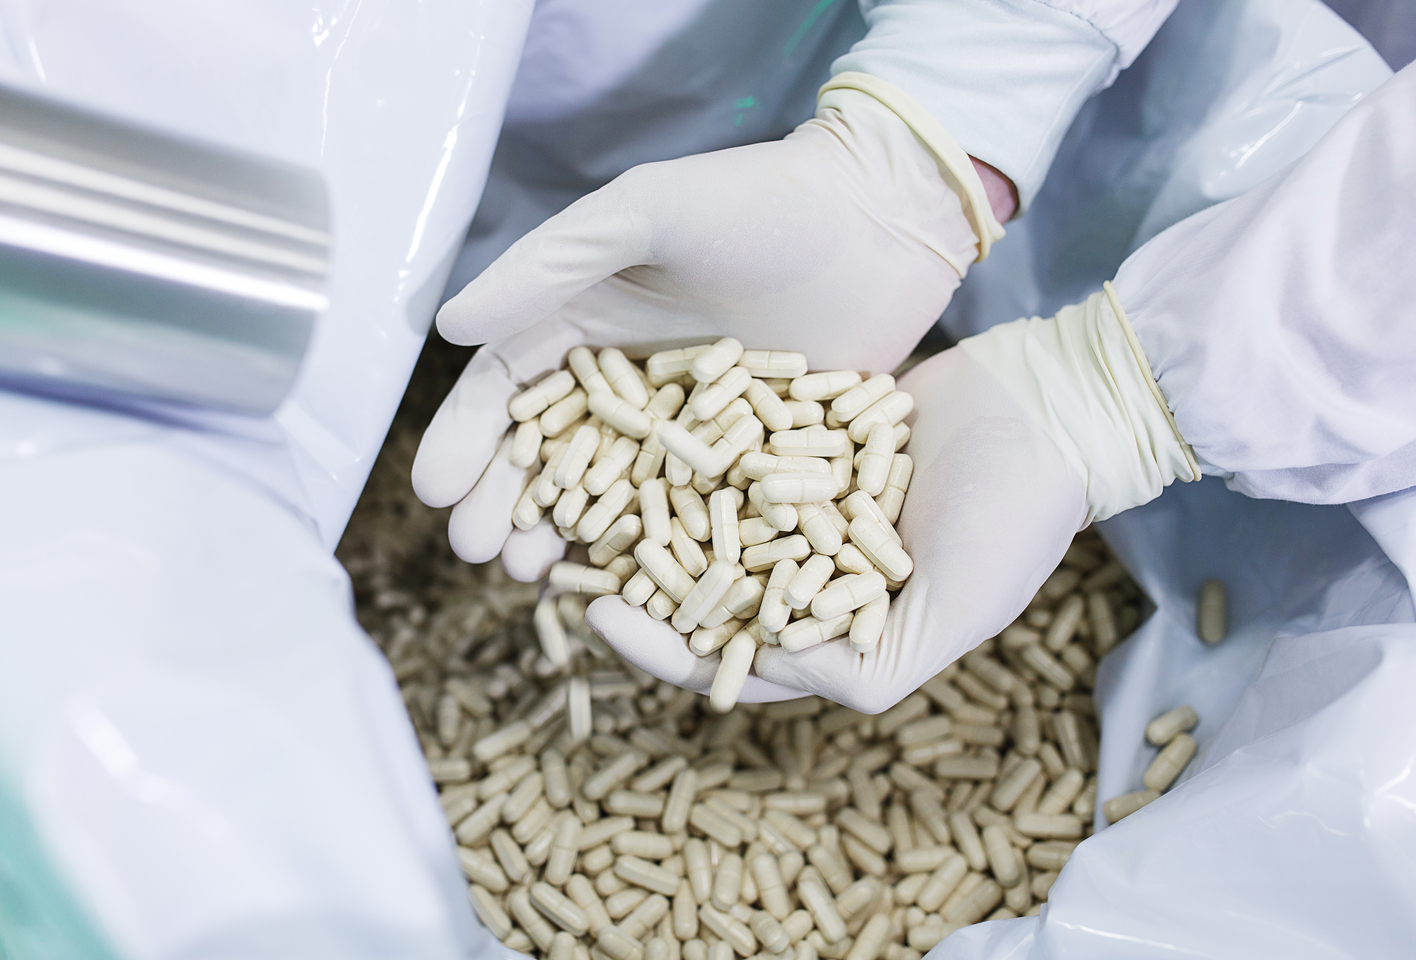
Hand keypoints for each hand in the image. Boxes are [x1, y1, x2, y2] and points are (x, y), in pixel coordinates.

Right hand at [413, 88, 988, 575]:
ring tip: (532, 577)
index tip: (435, 493)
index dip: (468, 439)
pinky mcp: (748, 458)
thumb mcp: (645, 213)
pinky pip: (691, 511)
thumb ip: (549, 265)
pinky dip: (655, 549)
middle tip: (480, 555)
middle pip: (550, 454)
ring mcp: (688, 428)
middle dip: (507, 504)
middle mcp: (629, 381)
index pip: (509, 387)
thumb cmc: (761, 200)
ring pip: (612, 494)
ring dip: (568, 537)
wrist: (885, 221)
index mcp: (588, 319)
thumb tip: (447, 326)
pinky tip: (625, 587)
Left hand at [588, 344, 1087, 712]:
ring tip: (569, 496)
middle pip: (700, 585)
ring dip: (638, 510)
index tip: (598, 618)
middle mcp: (806, 566)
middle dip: (629, 577)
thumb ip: (861, 667)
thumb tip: (762, 679)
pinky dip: (680, 442)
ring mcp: (798, 498)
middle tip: (552, 562)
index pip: (732, 653)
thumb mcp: (949, 615)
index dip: (662, 645)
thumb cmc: (1013, 519)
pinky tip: (624, 426)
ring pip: (702, 512)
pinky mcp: (798, 433)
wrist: (1051, 407)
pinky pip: (728, 441)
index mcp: (835, 627)